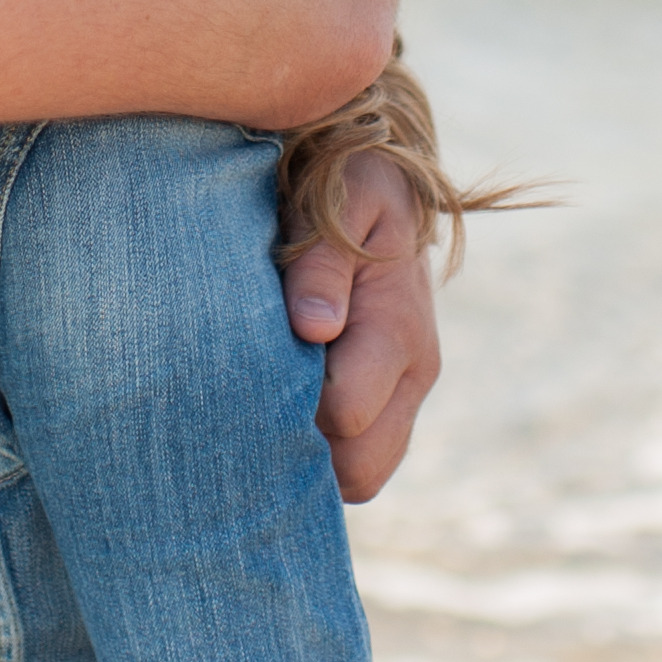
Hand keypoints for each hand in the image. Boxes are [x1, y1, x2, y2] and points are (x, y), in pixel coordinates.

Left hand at [279, 149, 440, 502]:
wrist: (383, 184)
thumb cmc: (349, 188)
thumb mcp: (338, 203)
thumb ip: (321, 263)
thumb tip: (313, 327)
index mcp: (399, 328)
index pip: (345, 413)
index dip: (290, 409)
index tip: (246, 377)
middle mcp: (415, 371)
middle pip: (360, 469)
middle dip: (302, 457)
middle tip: (247, 411)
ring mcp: (408, 392)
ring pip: (364, 477)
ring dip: (314, 464)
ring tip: (263, 413)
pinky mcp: (395, 399)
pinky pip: (363, 462)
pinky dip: (325, 456)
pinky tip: (284, 414)